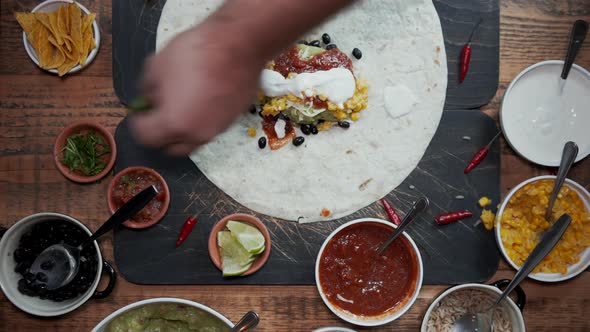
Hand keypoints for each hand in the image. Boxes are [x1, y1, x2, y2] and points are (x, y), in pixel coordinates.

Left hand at [130, 26, 262, 154]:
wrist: (237, 45)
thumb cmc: (195, 53)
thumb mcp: (157, 66)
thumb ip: (148, 90)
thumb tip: (149, 100)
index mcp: (174, 124)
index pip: (147, 138)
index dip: (139, 124)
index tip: (140, 112)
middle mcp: (197, 134)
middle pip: (172, 148)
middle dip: (162, 135)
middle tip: (159, 114)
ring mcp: (217, 129)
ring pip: (194, 139)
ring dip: (184, 129)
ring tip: (184, 105)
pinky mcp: (232, 120)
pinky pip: (212, 127)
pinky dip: (203, 120)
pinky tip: (204, 98)